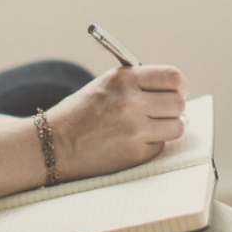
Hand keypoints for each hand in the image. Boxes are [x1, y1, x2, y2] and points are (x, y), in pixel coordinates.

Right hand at [46, 64, 189, 183]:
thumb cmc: (80, 114)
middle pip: (178, 103)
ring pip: (177, 126)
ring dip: (167, 128)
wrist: (52, 144)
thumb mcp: (105, 86)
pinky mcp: (135, 154)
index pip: (172, 77)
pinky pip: (161, 145)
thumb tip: (175, 90)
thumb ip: (138, 84)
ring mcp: (134, 130)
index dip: (180, 85)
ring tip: (148, 128)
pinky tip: (132, 142)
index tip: (179, 90)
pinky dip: (152, 144)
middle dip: (174, 108)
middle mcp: (130, 102)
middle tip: (163, 112)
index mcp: (123, 80)